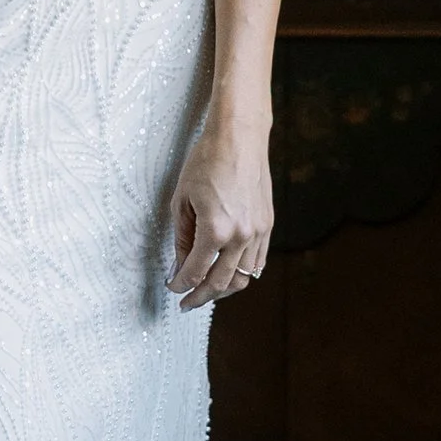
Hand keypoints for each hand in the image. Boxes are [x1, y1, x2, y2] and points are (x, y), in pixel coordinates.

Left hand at [167, 126, 272, 308]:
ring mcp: (258, 232)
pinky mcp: (268, 225)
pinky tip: (228, 273)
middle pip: (220, 282)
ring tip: (207, 291)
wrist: (239, 138)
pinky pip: (257, 261)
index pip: (195, 272)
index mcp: (215, 229)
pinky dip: (242, 273)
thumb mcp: (182, 200)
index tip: (173, 288)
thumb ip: (181, 238)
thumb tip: (180, 265)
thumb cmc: (206, 162)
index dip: (181, 285)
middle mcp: (241, 235)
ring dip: (223, 288)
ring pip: (243, 277)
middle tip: (186, 302)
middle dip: (201, 296)